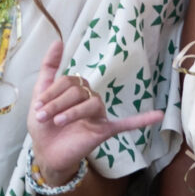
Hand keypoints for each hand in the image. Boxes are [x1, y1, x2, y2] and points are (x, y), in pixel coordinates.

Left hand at [26, 41, 163, 182]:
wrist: (46, 154)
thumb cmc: (45, 125)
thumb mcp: (41, 94)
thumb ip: (50, 69)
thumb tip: (58, 42)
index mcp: (77, 89)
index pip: (69, 81)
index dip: (51, 92)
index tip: (37, 106)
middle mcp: (90, 99)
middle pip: (78, 91)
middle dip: (57, 103)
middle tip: (42, 117)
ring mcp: (98, 114)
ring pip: (91, 103)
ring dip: (72, 112)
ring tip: (57, 122)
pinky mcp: (104, 130)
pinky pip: (126, 124)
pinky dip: (142, 120)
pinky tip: (157, 115)